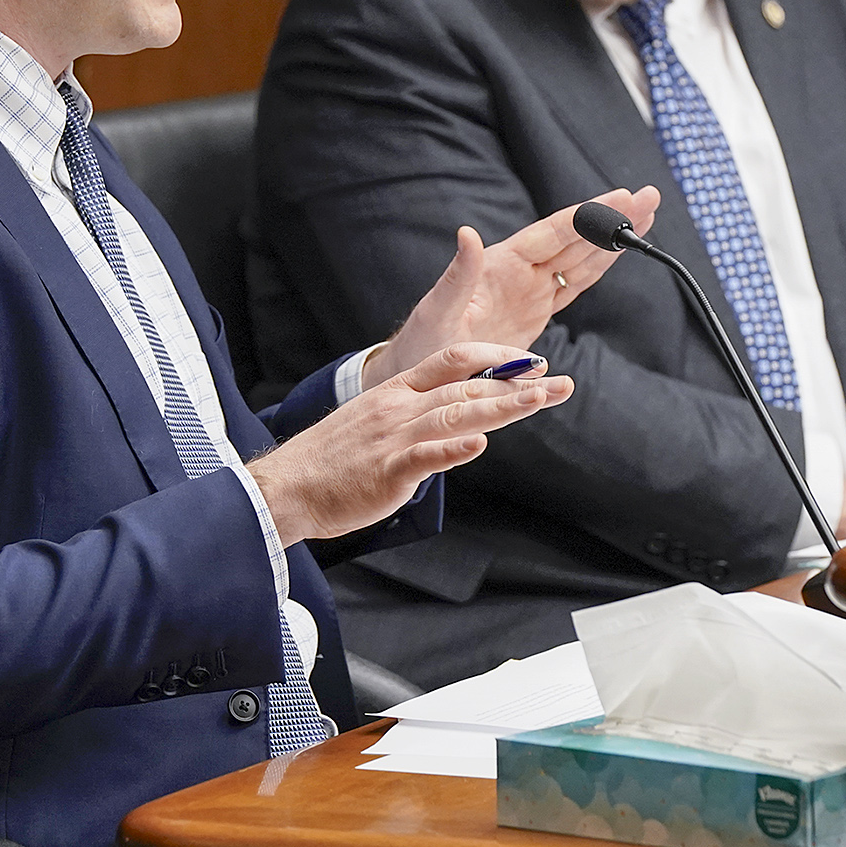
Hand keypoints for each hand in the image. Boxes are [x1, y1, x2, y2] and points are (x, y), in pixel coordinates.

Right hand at [248, 343, 572, 544]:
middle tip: (558, 384)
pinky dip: (453, 448)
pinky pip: (425, 456)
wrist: (287, 487)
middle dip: (518, 384)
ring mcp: (394, 437)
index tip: (532, 363)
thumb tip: (463, 424)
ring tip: (538, 401)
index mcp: (396, 391)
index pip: (454, 360)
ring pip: (456, 413)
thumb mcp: (376, 423)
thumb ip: (418, 418)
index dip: (497, 358)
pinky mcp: (388, 471)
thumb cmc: (333, 461)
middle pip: (467, 385)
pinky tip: (480, 442)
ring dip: (501, 407)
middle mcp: (399, 407)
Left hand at [362, 187, 660, 385]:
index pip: (553, 234)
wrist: (420, 374)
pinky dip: (599, 268)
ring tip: (646, 217)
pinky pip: (573, 285)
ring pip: (579, 258)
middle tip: (649, 198)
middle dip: (611, 218)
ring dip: (612, 239)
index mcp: (500, 265)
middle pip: (574, 238)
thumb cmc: (423, 345)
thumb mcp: (438, 312)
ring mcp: (529, 289)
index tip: (622, 197)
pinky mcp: (535, 311)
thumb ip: (458, 275)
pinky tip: (621, 253)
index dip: (588, 217)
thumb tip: (466, 232)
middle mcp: (518, 271)